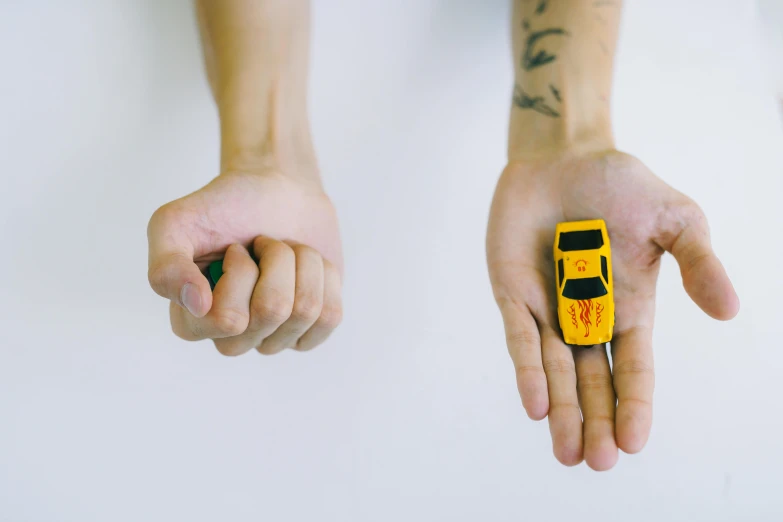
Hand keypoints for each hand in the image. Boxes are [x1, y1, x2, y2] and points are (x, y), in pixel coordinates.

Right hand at [147, 168, 342, 355]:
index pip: (228, 319)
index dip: (240, 272)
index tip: (234, 247)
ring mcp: (273, 338)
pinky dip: (324, 275)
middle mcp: (232, 338)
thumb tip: (197, 305)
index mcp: (191, 322)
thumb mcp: (176, 222)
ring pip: (306, 311)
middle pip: (272, 312)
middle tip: (262, 243)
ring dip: (301, 262)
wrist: (276, 189)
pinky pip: (330, 315)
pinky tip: (306, 265)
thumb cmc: (224, 206)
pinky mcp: (309, 330)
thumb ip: (165, 266)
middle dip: (276, 260)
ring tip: (285, 250)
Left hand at [486, 150, 738, 469]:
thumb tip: (728, 311)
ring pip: (554, 370)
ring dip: (561, 411)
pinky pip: (520, 337)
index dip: (633, 404)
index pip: (632, 367)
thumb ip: (699, 262)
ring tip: (567, 452)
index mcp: (628, 308)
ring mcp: (547, 307)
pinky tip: (536, 402)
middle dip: (594, 421)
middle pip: (592, 380)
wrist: (564, 157)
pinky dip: (528, 369)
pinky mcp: (513, 292)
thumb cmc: (621, 187)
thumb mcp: (676, 219)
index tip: (632, 442)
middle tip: (596, 462)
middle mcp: (586, 316)